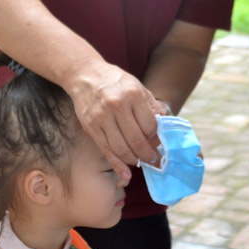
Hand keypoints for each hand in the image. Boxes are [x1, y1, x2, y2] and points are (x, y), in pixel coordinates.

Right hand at [65, 60, 162, 178]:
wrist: (84, 74)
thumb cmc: (114, 81)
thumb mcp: (137, 85)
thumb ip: (151, 105)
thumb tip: (164, 125)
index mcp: (132, 94)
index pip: (150, 125)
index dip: (156, 138)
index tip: (158, 144)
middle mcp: (117, 106)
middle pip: (137, 139)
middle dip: (147, 154)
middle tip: (153, 159)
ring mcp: (102, 118)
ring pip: (121, 148)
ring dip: (134, 160)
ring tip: (140, 161)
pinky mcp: (91, 127)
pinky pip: (106, 151)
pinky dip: (117, 165)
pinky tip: (126, 174)